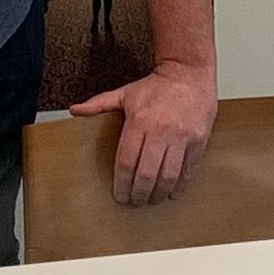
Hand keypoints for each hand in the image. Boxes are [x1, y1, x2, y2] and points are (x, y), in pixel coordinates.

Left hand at [73, 59, 216, 204]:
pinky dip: (180, 185)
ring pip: (168, 176)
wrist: (188, 72)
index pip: (126, 162)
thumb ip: (99, 104)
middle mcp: (160, 131)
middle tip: (135, 202)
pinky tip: (172, 192)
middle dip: (139, 194)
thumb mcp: (124, 93)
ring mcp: (181, 137)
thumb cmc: (157, 86)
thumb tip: (75, 110)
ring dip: (158, 193)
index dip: (122, 184)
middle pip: (146, 174)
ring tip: (152, 200)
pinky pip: (188, 169)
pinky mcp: (198, 139)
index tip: (120, 195)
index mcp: (139, 122)